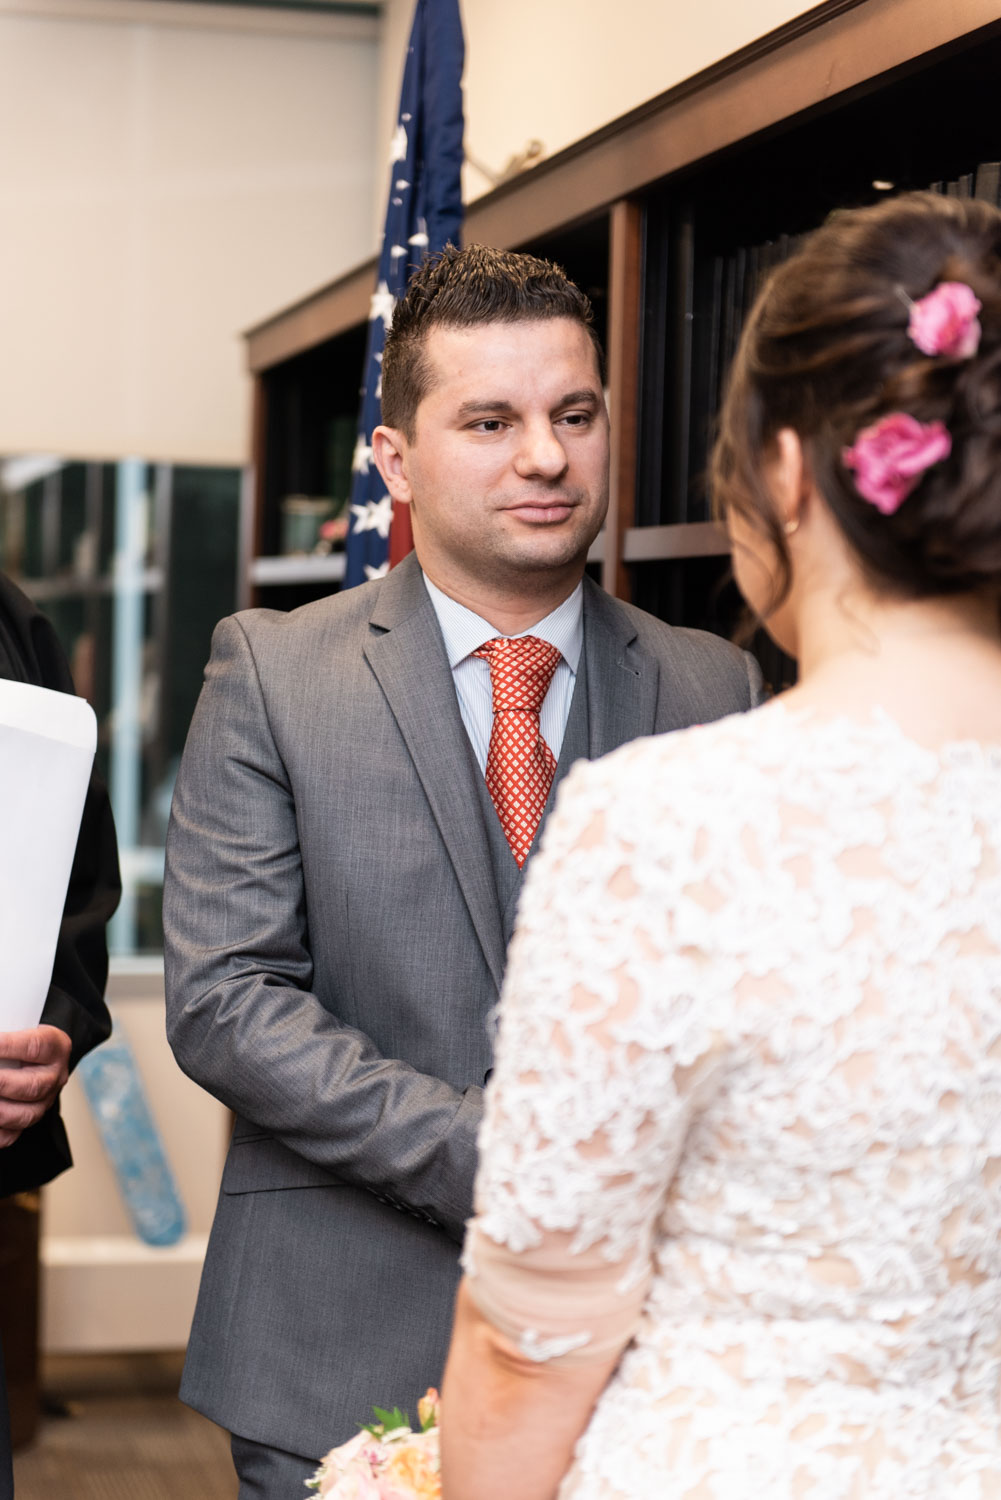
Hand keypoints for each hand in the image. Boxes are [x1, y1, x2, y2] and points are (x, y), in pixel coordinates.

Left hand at [0, 1026, 72, 1147]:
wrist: (36, 1053)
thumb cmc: (20, 1033)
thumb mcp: (16, 1024)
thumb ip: (1, 1025)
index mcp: (55, 1046)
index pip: (34, 1046)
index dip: (7, 1046)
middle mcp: (54, 1076)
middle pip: (31, 1086)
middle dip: (0, 1083)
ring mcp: (44, 1102)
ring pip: (25, 1115)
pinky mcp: (29, 1120)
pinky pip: (11, 1135)